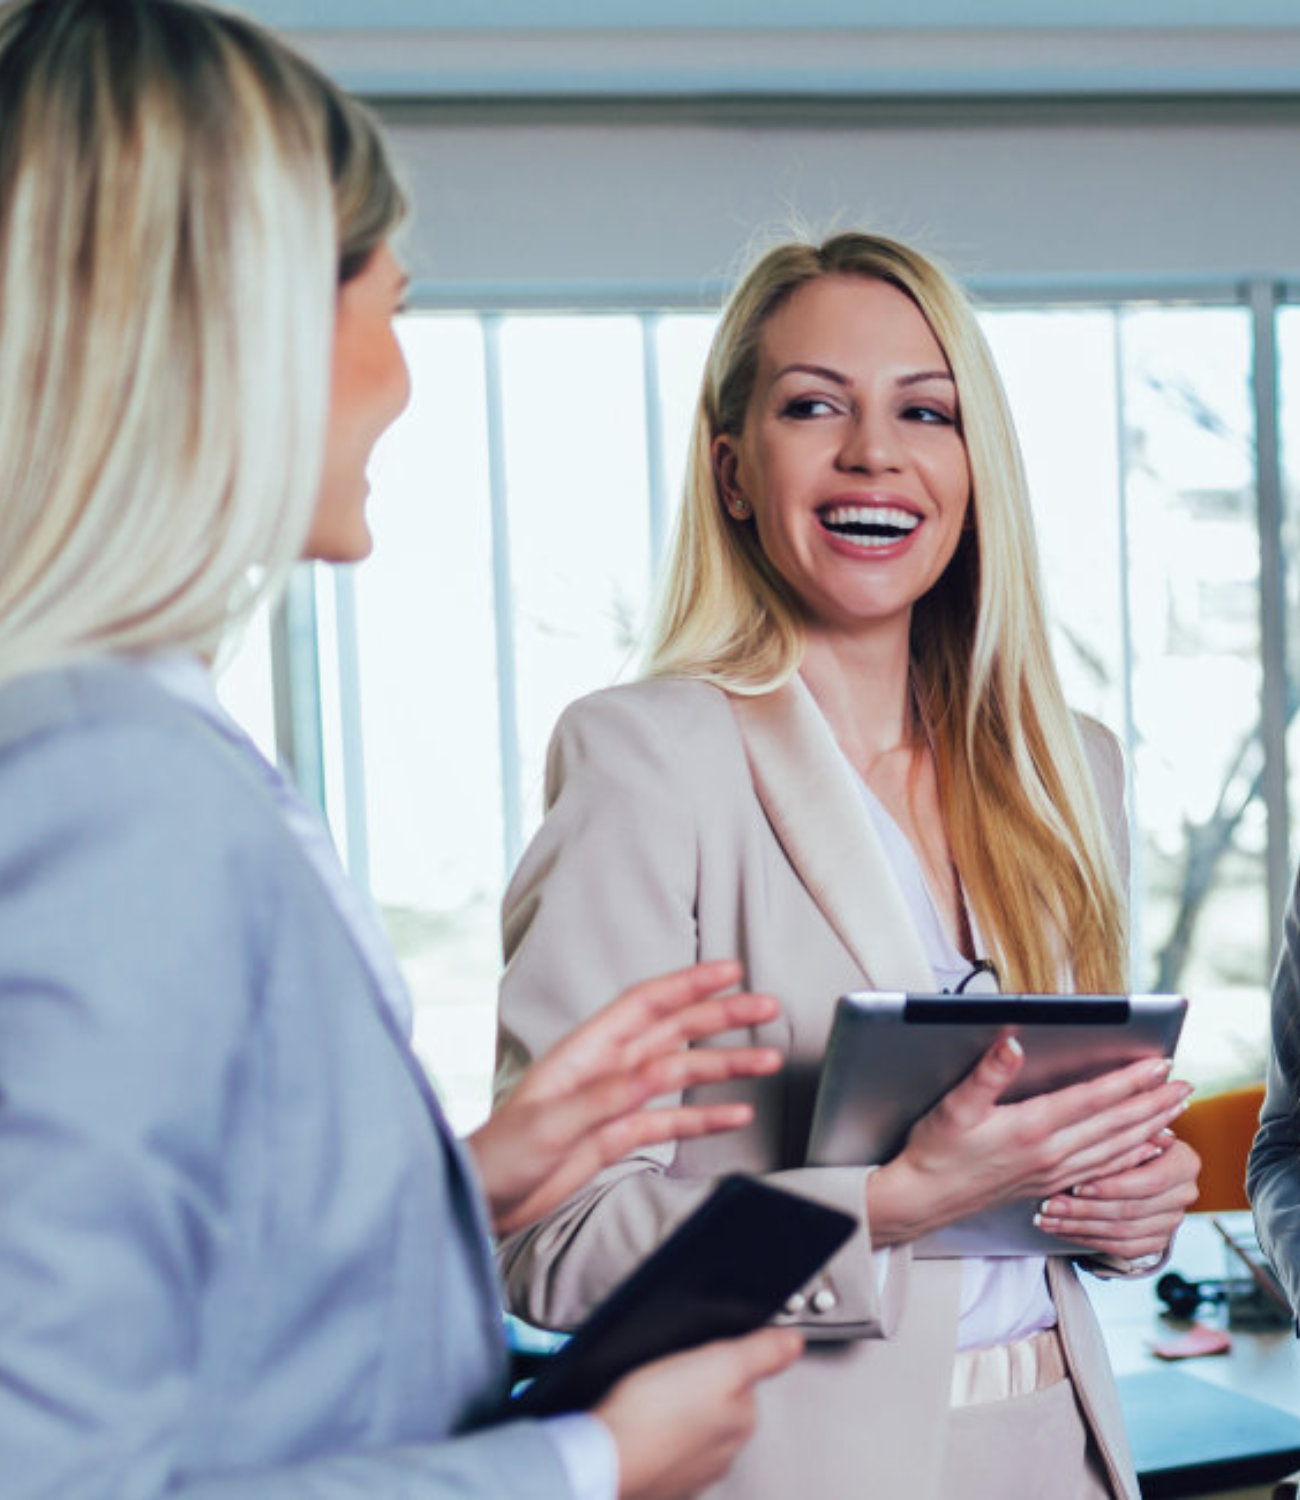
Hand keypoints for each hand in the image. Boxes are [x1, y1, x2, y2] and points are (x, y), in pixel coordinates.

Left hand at [468, 960, 781, 1235]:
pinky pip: (670, 1119)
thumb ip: (603, 1098)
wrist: (482, 1198)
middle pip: (674, 1032)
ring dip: (724, 1066)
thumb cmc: (501, 1154)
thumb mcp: (550, 1125)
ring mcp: (615, 1101)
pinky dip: (704, 1116)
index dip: (690, 984)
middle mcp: (605, 1068)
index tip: (731, 972)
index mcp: (585, 1051)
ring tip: (767, 1061)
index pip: (647, 1004)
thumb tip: (652, 1072)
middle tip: (768, 1008)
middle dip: (722, 1017)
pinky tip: (737, 1112)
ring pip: (680, 1074)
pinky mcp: (617, 1134)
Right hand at [595, 1327, 803, 1499]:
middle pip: (714, 1405)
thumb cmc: (655, 1415)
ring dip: (673, 1415)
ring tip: (649, 1398)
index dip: (716, 1359)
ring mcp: (689, 1472)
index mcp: (740, 1422)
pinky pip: (661, 1451)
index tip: (696, 1354)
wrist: (604, 1460)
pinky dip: (652, 1438)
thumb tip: (794, 1342)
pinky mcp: (659, 1482)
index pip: (741, 1380)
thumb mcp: (719, 1364)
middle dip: (695, 1389)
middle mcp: (722, 1454)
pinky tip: (638, 1425)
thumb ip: (761, 1353)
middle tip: (669, 1373)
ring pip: (687, 1430)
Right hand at [867, 1035, 1192, 1244]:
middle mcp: (1051, 1154)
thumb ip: (987, 1073)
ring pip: (1115, 1149)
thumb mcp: (953, 1106)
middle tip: (1184, 1083)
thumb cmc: (935, 1151)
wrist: (923, 1200)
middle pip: (1114, 1126)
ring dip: (1150, 1127)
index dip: (1129, 1081)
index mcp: (1031, 1129)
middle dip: (1153, 1103)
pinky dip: (1130, 1156)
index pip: (1092, 1100)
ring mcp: (1054, 1174)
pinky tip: (1144, 1148)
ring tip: (1176, 1110)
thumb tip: (1013, 1041)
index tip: (1158, 1064)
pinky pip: (1104, 1170)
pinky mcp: (1051, 1185)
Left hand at [1033, 1134, 1200, 1258]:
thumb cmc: (1126, 1139)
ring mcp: (1173, 1221)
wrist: (1139, 1165)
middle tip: (1049, 1205)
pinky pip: (1121, 1248)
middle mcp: (1185, 1194)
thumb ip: (1121, 1132)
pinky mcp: (1157, 1241)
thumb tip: (1103, 1119)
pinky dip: (1087, 1239)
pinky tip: (1060, 1230)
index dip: (1111, 1186)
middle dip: (1085, 1209)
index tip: (1075, 1185)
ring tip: (1046, 1218)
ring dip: (1079, 1226)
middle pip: (1132, 1209)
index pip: (1149, 1181)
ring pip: (1123, 1231)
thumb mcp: (1127, 1130)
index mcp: (1185, 1162)